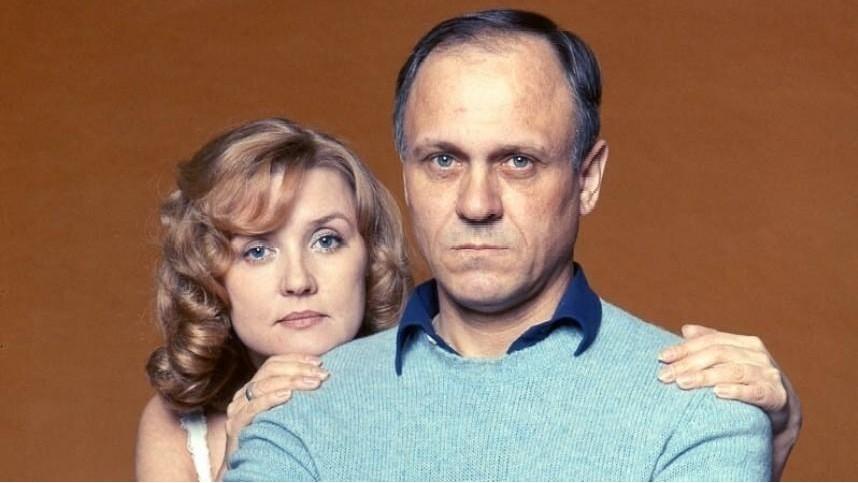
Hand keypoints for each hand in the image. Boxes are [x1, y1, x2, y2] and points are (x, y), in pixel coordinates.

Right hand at [217, 353, 328, 479]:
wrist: (250, 468)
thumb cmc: (272, 438)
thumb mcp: (283, 411)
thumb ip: (292, 393)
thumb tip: (320, 375)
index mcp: (254, 388)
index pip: (273, 364)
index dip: (296, 359)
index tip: (319, 362)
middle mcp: (243, 396)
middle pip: (269, 372)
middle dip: (298, 369)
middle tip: (321, 375)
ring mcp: (237, 411)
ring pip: (262, 386)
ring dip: (291, 382)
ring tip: (312, 383)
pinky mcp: (236, 428)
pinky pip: (252, 409)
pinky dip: (270, 399)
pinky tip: (288, 396)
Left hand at [658, 324, 801, 479]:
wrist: (783, 413)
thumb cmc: (749, 385)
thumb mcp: (729, 364)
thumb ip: (710, 345)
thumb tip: (686, 329)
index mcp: (745, 343)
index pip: (709, 341)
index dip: (684, 348)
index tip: (661, 358)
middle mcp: (758, 355)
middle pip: (718, 354)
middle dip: (688, 364)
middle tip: (665, 376)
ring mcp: (769, 374)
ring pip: (733, 370)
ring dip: (705, 377)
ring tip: (683, 383)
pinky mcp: (777, 396)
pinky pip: (755, 392)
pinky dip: (736, 391)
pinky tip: (717, 393)